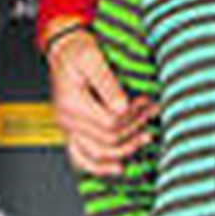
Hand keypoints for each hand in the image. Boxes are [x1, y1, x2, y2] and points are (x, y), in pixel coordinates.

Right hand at [46, 25, 155, 175]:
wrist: (63, 48)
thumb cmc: (75, 50)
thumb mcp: (90, 57)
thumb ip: (106, 82)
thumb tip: (123, 107)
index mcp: (72, 104)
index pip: (109, 122)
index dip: (132, 115)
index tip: (145, 102)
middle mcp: (68, 121)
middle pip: (108, 138)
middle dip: (134, 127)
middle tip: (151, 112)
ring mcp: (69, 128)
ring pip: (98, 153)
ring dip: (125, 149)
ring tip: (145, 138)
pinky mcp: (72, 130)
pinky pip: (82, 158)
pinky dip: (100, 167)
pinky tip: (118, 167)